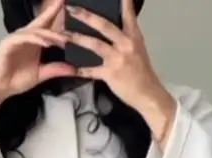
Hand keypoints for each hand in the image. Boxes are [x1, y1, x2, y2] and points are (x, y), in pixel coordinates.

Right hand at [0, 0, 76, 101]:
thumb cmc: (16, 80)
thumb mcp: (40, 74)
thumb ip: (55, 70)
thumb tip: (73, 70)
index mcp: (34, 42)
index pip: (46, 26)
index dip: (55, 15)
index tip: (66, 5)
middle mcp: (25, 37)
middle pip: (40, 22)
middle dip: (52, 11)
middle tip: (63, 2)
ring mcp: (16, 39)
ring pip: (35, 31)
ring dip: (48, 34)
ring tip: (61, 39)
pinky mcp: (8, 43)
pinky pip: (23, 38)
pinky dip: (35, 39)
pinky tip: (45, 43)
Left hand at [65, 0, 176, 143]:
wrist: (147, 93)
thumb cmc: (141, 72)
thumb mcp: (137, 49)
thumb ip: (125, 37)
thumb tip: (113, 28)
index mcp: (133, 36)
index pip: (127, 14)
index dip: (122, 2)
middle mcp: (125, 44)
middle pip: (104, 26)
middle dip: (87, 16)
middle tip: (72, 9)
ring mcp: (117, 59)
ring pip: (95, 44)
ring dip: (78, 38)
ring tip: (64, 34)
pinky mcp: (110, 74)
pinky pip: (91, 71)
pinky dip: (79, 70)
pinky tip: (69, 68)